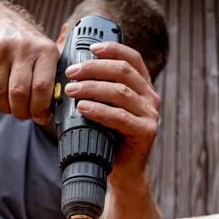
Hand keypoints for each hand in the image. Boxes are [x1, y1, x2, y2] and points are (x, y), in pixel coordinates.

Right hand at [0, 18, 59, 123]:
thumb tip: (49, 112)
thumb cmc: (28, 46)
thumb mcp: (47, 56)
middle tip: (23, 115)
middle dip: (21, 112)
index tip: (40, 117)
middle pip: (19, 93)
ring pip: (0, 92)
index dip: (39, 108)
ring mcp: (2, 49)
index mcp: (46, 51)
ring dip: (5, 108)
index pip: (41, 87)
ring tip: (10, 107)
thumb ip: (51, 81)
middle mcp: (24, 48)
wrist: (0, 23)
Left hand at [64, 42, 159, 187]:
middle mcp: (150, 97)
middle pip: (123, 72)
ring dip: (92, 88)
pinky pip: (120, 117)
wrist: (122, 170)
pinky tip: (83, 108)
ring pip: (120, 92)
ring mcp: (150, 114)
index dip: (112, 49)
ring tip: (71, 90)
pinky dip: (100, 110)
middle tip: (71, 72)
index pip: (132, 59)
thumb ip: (95, 90)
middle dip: (94, 68)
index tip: (91, 48)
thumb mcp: (103, 108)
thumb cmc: (109, 137)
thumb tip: (68, 74)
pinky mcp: (146, 131)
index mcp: (141, 86)